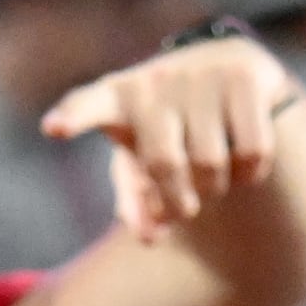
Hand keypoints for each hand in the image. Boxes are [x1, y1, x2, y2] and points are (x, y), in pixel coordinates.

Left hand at [43, 35, 304, 237]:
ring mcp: (200, 73)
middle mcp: (155, 79)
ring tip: (212, 179)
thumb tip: (147, 235)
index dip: (73, 117)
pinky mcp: (244, 74)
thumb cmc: (172, 129)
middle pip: (163, 164)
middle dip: (177, 201)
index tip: (53, 128)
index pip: (88, 106)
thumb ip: (136, 202)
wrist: (227, 70)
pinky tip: (243, 163)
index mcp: (117, 98)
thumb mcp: (143, 163)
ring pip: (211, 163)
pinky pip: (251, 151)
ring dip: (215, 189)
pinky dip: (249, 174)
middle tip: (185, 209)